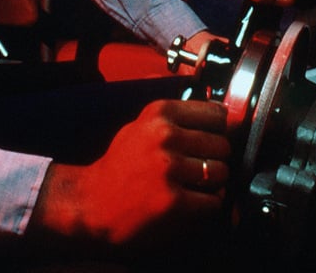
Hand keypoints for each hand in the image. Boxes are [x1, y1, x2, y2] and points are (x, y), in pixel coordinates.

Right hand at [29, 100, 228, 252]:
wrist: (93, 203)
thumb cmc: (119, 166)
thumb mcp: (140, 126)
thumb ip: (175, 118)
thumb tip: (219, 110)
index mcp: (159, 113)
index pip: (214, 113)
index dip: (219, 129)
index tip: (214, 136)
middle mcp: (165, 136)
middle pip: (221, 144)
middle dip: (217, 158)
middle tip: (201, 166)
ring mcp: (170, 169)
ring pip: (221, 172)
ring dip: (215, 182)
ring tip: (197, 185)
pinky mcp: (175, 202)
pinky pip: (214, 201)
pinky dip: (209, 205)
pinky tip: (193, 202)